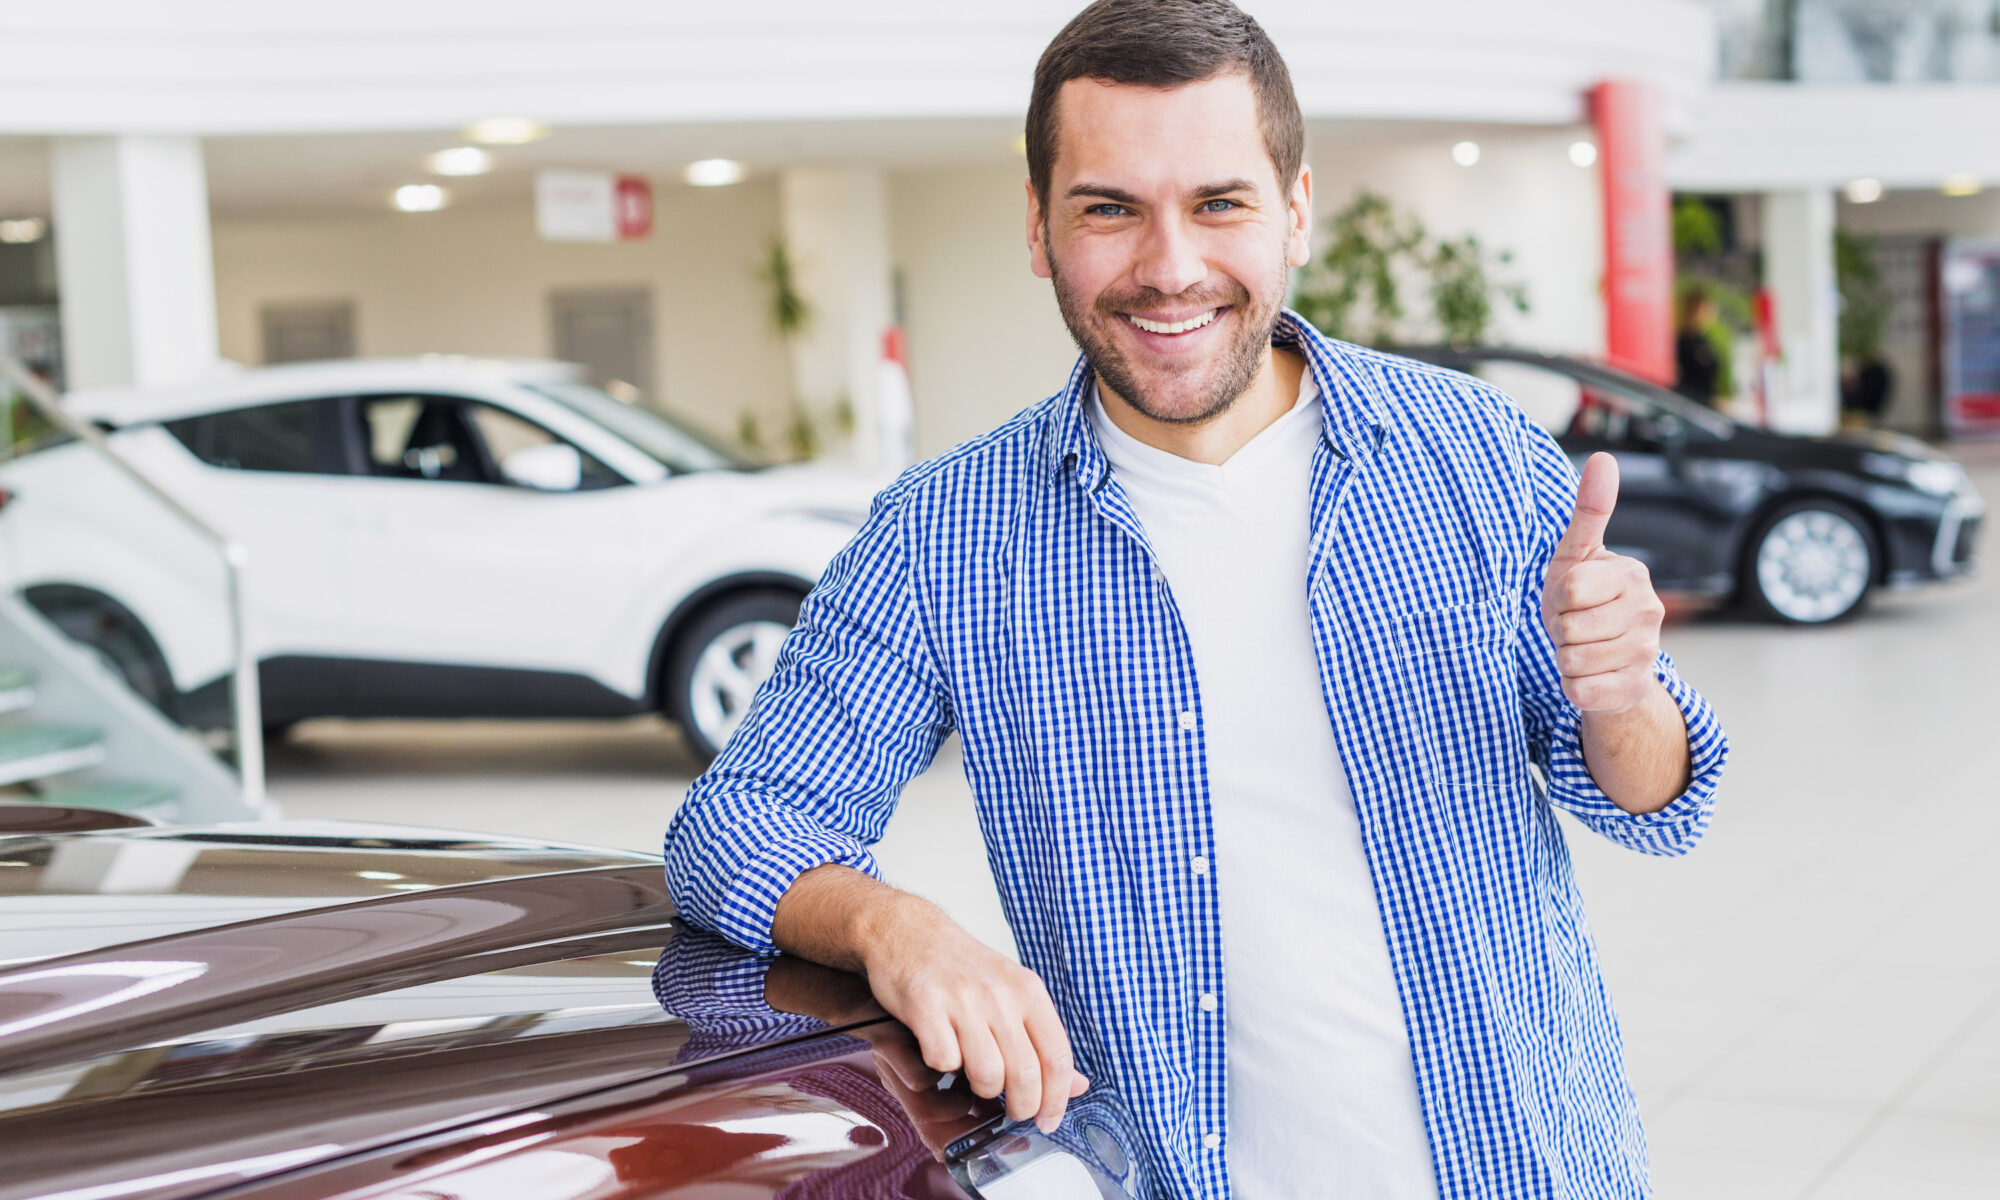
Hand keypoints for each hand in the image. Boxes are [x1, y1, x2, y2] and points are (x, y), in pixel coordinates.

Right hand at [860, 895, 1087, 1134]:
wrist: (909, 930)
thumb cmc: (964, 968)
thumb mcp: (1014, 992)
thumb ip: (1044, 1039)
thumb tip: (1079, 1085)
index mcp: (1028, 990)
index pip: (1057, 1056)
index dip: (1058, 1098)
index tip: (1049, 1121)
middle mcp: (999, 993)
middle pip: (1025, 1074)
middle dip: (1022, 1106)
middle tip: (1013, 1112)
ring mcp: (962, 999)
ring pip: (987, 1075)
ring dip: (981, 1088)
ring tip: (973, 1075)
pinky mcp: (925, 1005)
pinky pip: (943, 1061)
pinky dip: (942, 1067)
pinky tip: (942, 1049)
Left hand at [1540, 453, 1665, 714]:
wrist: (1603, 659)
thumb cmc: (1582, 600)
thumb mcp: (1577, 555)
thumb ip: (1589, 510)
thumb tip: (1603, 456)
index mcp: (1632, 575)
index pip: (1569, 588)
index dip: (1557, 596)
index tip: (1569, 597)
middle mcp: (1649, 612)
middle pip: (1568, 627)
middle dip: (1558, 629)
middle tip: (1574, 626)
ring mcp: (1647, 652)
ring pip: (1572, 661)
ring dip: (1564, 658)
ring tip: (1581, 648)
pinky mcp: (1635, 689)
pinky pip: (1579, 692)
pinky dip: (1572, 687)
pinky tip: (1589, 675)